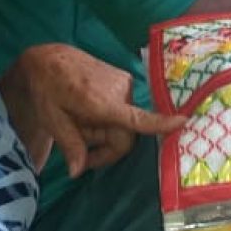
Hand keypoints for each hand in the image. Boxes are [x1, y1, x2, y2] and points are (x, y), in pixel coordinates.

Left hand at [0, 43, 185, 176]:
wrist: (47, 59)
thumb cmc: (47, 88)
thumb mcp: (51, 119)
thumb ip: (70, 144)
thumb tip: (78, 172)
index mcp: (103, 101)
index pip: (136, 118)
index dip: (160, 123)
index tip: (183, 122)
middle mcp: (120, 91)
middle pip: (125, 135)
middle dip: (103, 146)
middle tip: (78, 151)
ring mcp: (124, 83)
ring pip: (123, 124)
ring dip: (103, 132)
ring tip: (78, 124)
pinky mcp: (123, 80)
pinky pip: (122, 111)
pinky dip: (106, 119)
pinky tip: (86, 114)